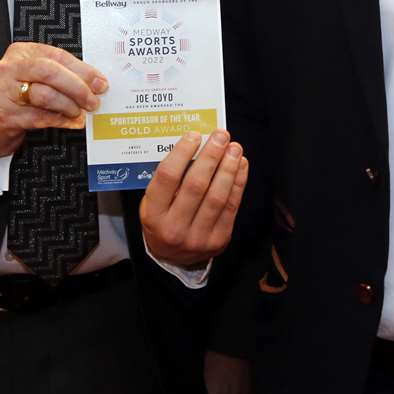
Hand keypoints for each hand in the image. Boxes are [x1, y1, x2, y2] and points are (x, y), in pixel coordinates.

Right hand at [0, 41, 107, 156]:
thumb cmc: (16, 95)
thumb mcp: (35, 77)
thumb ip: (61, 74)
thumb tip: (95, 82)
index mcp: (21, 52)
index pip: (58, 56)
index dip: (83, 70)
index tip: (100, 82)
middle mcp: (10, 68)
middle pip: (51, 72)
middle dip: (77, 87)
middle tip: (93, 100)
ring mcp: (4, 91)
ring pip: (45, 95)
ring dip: (69, 106)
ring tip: (80, 112)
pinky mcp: (5, 115)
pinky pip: (40, 117)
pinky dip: (61, 121)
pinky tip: (72, 123)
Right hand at [140, 130, 247, 267]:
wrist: (174, 257)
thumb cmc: (164, 219)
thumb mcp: (154, 202)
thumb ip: (170, 179)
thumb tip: (197, 144)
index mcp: (153, 215)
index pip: (167, 177)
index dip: (182, 153)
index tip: (194, 135)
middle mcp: (173, 228)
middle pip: (195, 185)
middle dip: (211, 156)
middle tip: (221, 135)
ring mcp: (198, 237)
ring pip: (217, 196)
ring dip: (228, 168)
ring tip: (234, 148)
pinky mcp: (219, 240)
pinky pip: (232, 206)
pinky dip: (238, 182)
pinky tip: (240, 165)